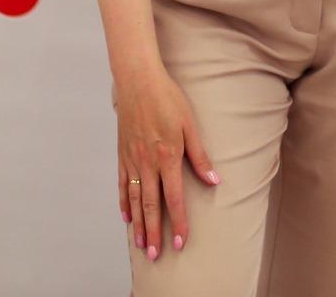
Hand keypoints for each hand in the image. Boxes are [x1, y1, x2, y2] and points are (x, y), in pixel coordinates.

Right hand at [112, 65, 217, 262]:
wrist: (137, 80)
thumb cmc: (167, 98)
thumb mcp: (189, 124)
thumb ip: (200, 155)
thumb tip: (214, 180)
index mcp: (167, 157)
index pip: (173, 198)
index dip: (177, 222)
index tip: (179, 242)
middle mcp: (147, 163)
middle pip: (150, 205)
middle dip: (154, 232)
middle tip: (156, 254)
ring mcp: (131, 159)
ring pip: (133, 199)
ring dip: (138, 224)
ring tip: (141, 244)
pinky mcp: (122, 153)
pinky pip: (121, 183)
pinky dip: (123, 202)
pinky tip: (126, 216)